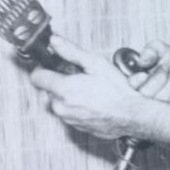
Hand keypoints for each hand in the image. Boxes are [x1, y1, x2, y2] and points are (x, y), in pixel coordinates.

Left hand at [30, 35, 144, 139]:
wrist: (132, 116)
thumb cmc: (118, 92)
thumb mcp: (96, 64)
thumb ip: (72, 51)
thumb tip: (55, 41)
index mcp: (64, 89)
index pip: (37, 77)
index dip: (45, 67)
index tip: (53, 65)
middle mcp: (61, 107)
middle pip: (49, 89)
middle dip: (61, 81)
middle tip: (80, 77)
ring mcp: (68, 119)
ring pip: (59, 101)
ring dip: (69, 94)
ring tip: (89, 89)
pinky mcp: (76, 127)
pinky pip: (69, 112)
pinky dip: (77, 106)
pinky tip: (93, 101)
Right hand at [127, 40, 169, 103]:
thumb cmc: (167, 61)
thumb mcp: (159, 49)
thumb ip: (151, 51)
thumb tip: (143, 60)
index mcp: (131, 80)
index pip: (127, 86)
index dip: (135, 82)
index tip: (144, 75)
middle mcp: (139, 95)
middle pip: (144, 95)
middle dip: (157, 80)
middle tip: (165, 68)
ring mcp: (152, 107)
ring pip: (160, 101)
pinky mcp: (166, 112)